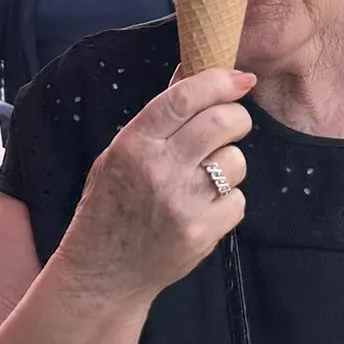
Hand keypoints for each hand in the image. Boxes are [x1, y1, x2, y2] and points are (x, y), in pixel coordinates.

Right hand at [60, 68, 255, 307]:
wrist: (104, 270)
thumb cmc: (110, 205)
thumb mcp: (118, 154)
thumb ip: (157, 120)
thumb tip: (194, 73)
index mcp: (134, 145)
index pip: (184, 98)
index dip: (218, 81)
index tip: (240, 78)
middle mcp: (159, 170)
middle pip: (222, 122)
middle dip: (236, 117)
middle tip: (231, 125)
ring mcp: (183, 203)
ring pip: (235, 160)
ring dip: (228, 163)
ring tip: (205, 177)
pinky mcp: (202, 232)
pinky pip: (237, 199)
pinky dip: (228, 201)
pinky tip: (204, 207)